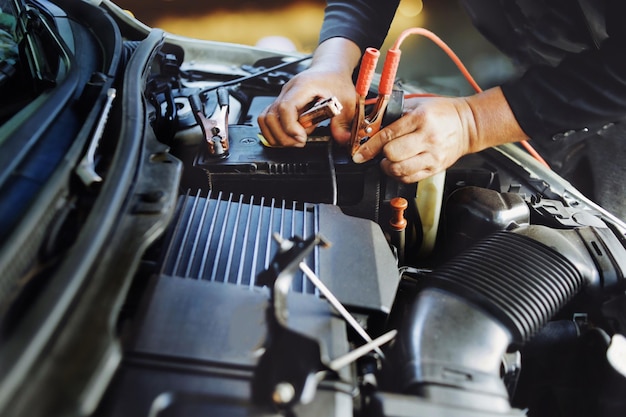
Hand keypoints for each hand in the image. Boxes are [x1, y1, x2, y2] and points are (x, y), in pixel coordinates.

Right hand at [258, 38, 361, 146]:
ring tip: (294, 140)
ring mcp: (282, 98)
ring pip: (265, 120)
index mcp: (303, 86)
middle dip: (283, 136)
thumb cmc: (335, 81)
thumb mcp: (347, 101)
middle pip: (270, 117)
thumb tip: (342, 138)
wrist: (330, 70)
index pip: (285, 107)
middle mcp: (288, 91)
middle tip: (300, 142)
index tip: (302, 138)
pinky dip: (275, 132)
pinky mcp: (280, 105)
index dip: (290, 127)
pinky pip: (268, 120)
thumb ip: (343, 121)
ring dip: (277, 136)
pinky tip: (290, 136)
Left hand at [352, 87, 527, 182]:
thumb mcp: (417, 104)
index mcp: (421, 118)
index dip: (369, 147)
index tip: (359, 153)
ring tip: (389, 160)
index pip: (388, 135)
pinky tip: (399, 166)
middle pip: (392, 155)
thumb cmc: (442, 112)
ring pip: (400, 171)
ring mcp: (433, 156)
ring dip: (388, 167)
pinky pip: (410, 179)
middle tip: (379, 152)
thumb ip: (394, 114)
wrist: (468, 124)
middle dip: (380, 155)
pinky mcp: (435, 169)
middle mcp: (428, 138)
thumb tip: (369, 124)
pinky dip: (399, 175)